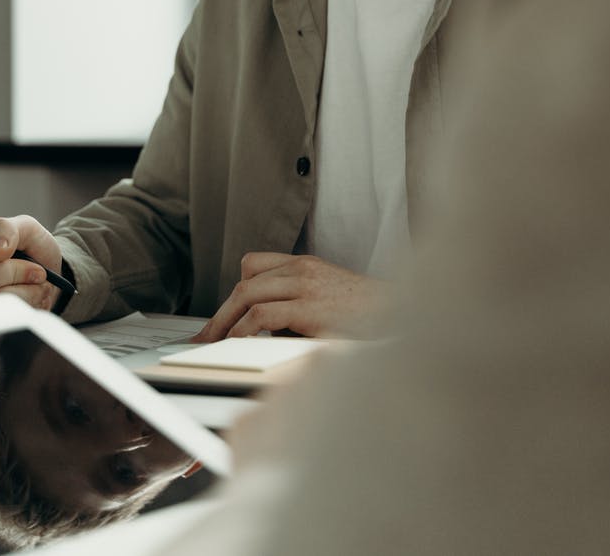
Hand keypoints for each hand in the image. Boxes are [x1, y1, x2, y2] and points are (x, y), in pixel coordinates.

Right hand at [0, 214, 64, 310]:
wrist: (43, 274)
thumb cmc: (28, 248)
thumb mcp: (24, 227)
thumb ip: (7, 230)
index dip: (16, 272)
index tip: (36, 269)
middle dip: (22, 288)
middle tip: (36, 279)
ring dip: (25, 301)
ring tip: (31, 289)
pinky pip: (1, 326)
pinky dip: (20, 314)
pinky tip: (23, 302)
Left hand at [193, 253, 391, 342]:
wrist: (405, 316)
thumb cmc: (371, 316)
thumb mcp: (331, 300)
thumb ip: (301, 306)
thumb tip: (270, 333)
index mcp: (307, 265)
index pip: (255, 265)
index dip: (236, 291)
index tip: (224, 316)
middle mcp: (303, 269)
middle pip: (245, 282)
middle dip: (220, 313)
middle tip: (204, 337)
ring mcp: (306, 286)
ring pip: (247, 295)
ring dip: (225, 322)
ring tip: (212, 345)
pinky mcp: (310, 308)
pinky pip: (262, 316)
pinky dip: (243, 330)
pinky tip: (236, 346)